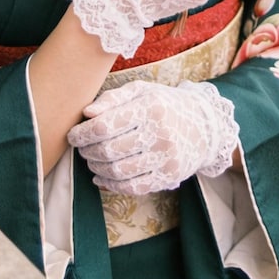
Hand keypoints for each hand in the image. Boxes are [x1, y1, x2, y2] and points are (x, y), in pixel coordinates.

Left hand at [68, 79, 239, 193]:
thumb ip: (113, 98)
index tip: (73, 134)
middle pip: (109, 150)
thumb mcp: (142, 91)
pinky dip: (111, 184)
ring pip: (118, 171)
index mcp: (150, 107)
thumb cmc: (165, 104)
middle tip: (81, 147)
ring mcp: (166, 158)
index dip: (83, 133)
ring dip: (96, 167)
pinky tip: (102, 176)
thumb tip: (86, 113)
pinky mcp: (169, 177)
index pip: (106, 125)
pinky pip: (133, 187)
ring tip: (91, 160)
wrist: (204, 126)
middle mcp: (160, 133)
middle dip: (87, 151)